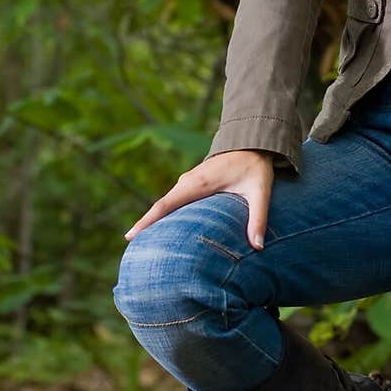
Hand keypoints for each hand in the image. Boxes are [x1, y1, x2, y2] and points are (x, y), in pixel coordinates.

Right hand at [123, 149, 274, 250]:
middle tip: (132, 248)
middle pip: (161, 206)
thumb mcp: (260, 192)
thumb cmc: (256, 167)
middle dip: (146, 225)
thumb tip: (258, 247)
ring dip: (155, 220)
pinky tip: (165, 229)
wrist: (253, 142)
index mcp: (198, 184)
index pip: (166, 204)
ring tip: (144, 243)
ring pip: (167, 203)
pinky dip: (166, 214)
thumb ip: (258, 218)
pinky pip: (175, 200)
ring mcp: (189, 181)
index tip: (130, 236)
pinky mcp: (193, 183)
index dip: (147, 221)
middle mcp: (188, 182)